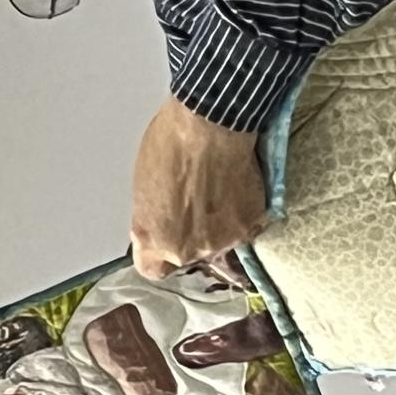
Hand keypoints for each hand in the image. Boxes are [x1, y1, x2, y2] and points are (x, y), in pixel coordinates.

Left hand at [131, 97, 266, 279]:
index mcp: (155, 241)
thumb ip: (154, 218)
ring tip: (218, 188)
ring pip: (220, 242)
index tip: (166, 238)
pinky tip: (236, 184)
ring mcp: (222, 241)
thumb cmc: (170, 145)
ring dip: (220, 224)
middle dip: (192, 234)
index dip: (160, 253)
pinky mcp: (251, 226)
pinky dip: (243, 211)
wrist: (209, 125)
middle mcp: (188, 250)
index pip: (154, 269)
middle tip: (197, 201)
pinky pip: (246, 227)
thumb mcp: (144, 187)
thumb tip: (162, 223)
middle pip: (190, 254)